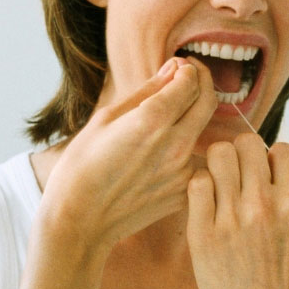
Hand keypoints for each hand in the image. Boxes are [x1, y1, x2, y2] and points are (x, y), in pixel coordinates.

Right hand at [38, 57, 218, 248]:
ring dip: (191, 121)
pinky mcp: (184, 193)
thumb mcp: (106, 118)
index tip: (180, 68)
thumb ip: (147, 91)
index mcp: (153, 119)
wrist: (80, 220)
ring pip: (203, 134)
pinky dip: (183, 153)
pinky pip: (194, 163)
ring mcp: (183, 172)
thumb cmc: (82, 166)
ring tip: (166, 124)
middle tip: (189, 79)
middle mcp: (175, 144)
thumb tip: (174, 68)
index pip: (191, 80)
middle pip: (208, 102)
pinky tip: (158, 158)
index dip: (187, 69)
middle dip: (202, 83)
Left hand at [185, 137, 288, 288]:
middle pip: (247, 144)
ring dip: (221, 165)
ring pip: (218, 155)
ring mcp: (231, 220)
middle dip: (246, 156)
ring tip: (223, 185)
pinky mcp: (203, 233)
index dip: (275, 160)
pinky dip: (202, 186)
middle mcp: (263, 208)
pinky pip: (196, 183)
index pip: (282, 149)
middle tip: (242, 177)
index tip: (269, 178)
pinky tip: (209, 203)